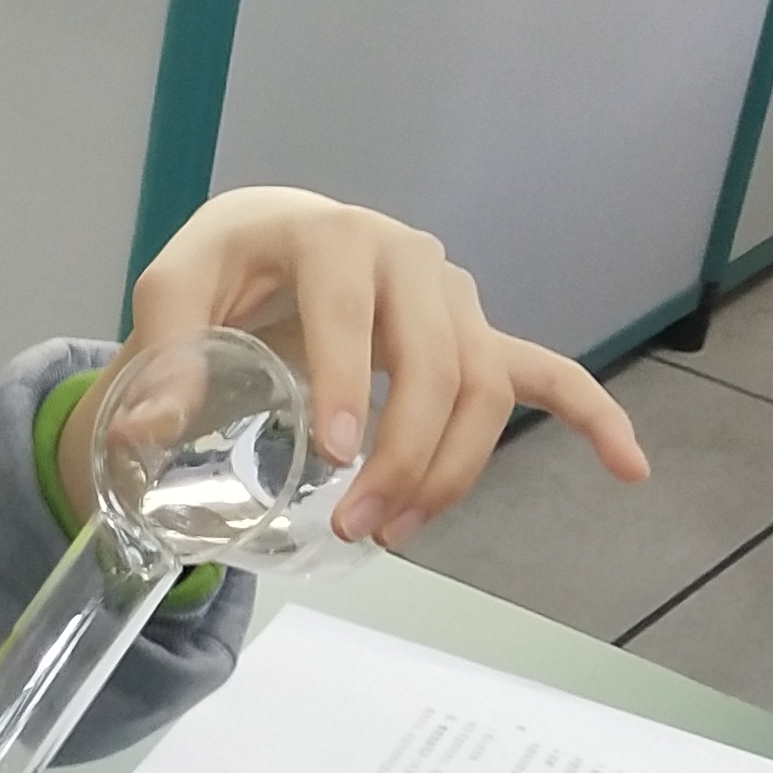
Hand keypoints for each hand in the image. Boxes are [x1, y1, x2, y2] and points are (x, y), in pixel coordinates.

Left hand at [65, 185, 649, 548]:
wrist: (261, 240)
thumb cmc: (220, 270)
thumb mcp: (173, 295)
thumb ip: (163, 360)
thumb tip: (144, 437)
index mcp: (332, 239)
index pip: (352, 317)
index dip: (349, 386)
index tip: (335, 457)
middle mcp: (407, 257)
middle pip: (436, 365)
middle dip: (405, 455)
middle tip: (356, 527)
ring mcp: (451, 296)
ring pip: (483, 388)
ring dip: (453, 469)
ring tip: (396, 534)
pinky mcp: (473, 331)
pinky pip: (545, 371)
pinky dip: (593, 416)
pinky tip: (628, 467)